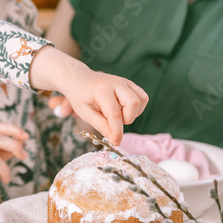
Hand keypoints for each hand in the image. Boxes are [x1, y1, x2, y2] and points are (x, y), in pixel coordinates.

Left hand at [29, 47, 146, 145]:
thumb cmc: (80, 96)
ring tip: (118, 115)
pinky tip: (124, 110)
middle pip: (133, 103)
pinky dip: (137, 108)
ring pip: (141, 99)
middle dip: (127, 119)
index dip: (117, 131)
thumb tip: (114, 140)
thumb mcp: (85, 113)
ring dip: (133, 113)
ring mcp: (125, 82)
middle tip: (113, 122)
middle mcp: (116, 83)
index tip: (116, 142)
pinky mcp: (129, 84)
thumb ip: (100, 125)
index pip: (115, 114)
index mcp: (102, 90)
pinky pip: (142, 97)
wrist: (80, 79)